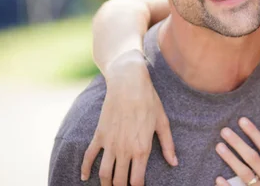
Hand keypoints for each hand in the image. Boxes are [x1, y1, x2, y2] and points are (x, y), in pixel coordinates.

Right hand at [80, 50, 177, 185]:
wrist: (129, 84)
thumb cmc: (149, 101)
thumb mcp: (163, 122)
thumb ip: (168, 145)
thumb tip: (174, 163)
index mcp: (142, 149)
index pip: (136, 181)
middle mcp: (125, 149)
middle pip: (119, 181)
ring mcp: (110, 143)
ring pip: (104, 173)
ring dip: (105, 184)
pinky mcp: (100, 135)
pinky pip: (89, 156)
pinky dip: (85, 169)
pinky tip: (85, 177)